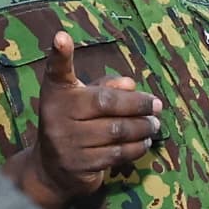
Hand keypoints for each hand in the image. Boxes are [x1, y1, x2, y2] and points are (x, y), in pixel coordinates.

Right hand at [15, 30, 159, 208]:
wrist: (51, 170)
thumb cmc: (74, 125)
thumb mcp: (82, 102)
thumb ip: (104, 87)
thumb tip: (130, 83)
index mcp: (57, 93)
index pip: (57, 71)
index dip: (60, 55)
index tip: (61, 38)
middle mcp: (57, 115)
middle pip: (105, 104)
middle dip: (137, 105)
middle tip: (157, 105)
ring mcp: (66, 142)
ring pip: (115, 131)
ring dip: (142, 127)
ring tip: (154, 124)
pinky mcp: (79, 165)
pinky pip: (116, 153)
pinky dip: (136, 147)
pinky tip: (145, 142)